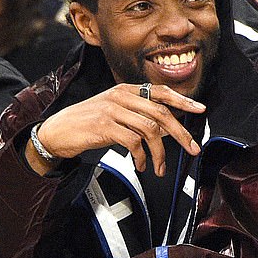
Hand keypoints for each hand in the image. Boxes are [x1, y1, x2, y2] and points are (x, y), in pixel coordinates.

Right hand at [29, 83, 204, 175]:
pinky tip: (141, 165)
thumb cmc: (88, 123)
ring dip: (160, 153)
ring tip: (159, 167)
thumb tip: (167, 127)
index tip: (200, 109)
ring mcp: (113, 110)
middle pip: (161, 112)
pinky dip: (141, 157)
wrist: (58, 131)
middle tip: (192, 148)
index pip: (161, 92)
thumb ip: (139, 115)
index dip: (183, 100)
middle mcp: (122, 96)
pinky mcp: (105, 126)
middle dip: (181, 133)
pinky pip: (134, 142)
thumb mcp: (116, 112)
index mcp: (127, 90)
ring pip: (150, 129)